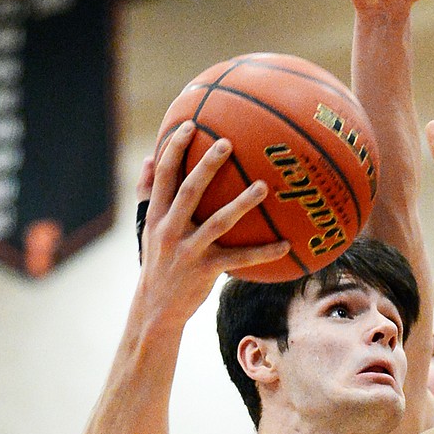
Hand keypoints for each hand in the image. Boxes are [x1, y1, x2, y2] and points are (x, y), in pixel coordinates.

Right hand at [137, 126, 288, 314]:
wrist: (155, 309)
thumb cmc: (157, 263)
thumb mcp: (147, 228)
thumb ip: (147, 193)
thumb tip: (149, 158)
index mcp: (156, 216)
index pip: (164, 175)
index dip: (174, 148)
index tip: (190, 124)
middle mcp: (170, 230)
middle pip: (189, 191)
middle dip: (206, 165)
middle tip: (227, 143)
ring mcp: (189, 251)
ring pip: (218, 222)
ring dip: (242, 203)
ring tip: (263, 186)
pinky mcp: (206, 272)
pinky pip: (240, 259)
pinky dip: (264, 252)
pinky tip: (286, 244)